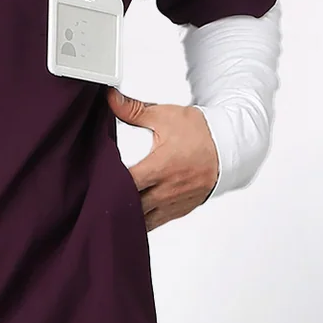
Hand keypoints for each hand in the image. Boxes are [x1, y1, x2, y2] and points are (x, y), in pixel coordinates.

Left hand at [106, 88, 219, 230]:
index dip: (108, 184)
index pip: (127, 183)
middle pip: (131, 207)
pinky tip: (125, 220)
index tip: (93, 181)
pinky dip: (139, 223)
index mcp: (161, 167)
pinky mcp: (178, 211)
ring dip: (125, 218)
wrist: (229, 148)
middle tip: (93, 200)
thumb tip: (111, 98)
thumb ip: (135, 110)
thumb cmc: (201, 134)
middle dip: (112, 204)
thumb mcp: (167, 117)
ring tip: (105, 214)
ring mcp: (173, 203)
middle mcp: (167, 190)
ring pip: (141, 222)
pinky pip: (154, 224)